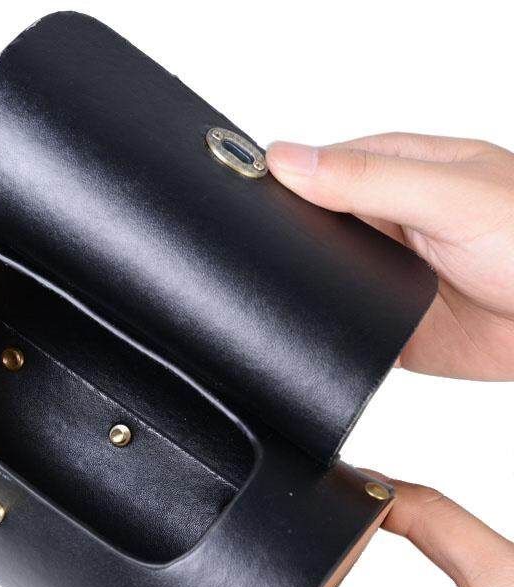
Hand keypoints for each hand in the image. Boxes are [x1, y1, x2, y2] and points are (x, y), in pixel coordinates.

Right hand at [266, 134, 513, 379]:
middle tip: (244, 250)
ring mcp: (379, 275)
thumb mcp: (448, 196)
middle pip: (304, 225)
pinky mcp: (382, 325)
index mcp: (393, 172)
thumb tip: (288, 160)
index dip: (273, 179)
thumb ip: (369, 178)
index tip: (234, 192)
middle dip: (276, 237)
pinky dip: (314, 328)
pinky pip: (334, 324)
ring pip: (313, 277)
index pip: (313, 168)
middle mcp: (381, 223)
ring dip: (292, 284)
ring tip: (266, 290)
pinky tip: (299, 327)